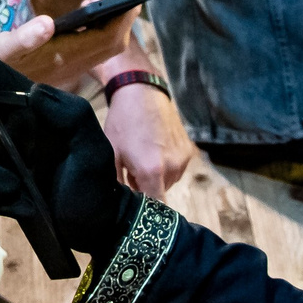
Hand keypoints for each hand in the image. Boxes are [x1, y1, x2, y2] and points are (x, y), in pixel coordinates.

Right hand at [0, 0, 130, 90]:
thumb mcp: (2, 47)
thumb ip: (24, 37)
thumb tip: (48, 24)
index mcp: (63, 58)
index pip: (105, 39)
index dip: (121, 18)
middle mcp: (73, 65)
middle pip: (111, 44)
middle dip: (121, 18)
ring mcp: (70, 67)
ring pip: (103, 47)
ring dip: (109, 23)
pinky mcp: (64, 66)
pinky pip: (92, 48)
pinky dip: (96, 30)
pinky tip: (83, 16)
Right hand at [0, 56, 132, 257]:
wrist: (97, 226)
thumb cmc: (96, 181)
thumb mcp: (91, 146)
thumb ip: (69, 114)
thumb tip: (33, 92)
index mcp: (31, 109)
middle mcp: (12, 128)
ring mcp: (4, 157)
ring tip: (17, 193)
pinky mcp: (0, 183)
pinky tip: (23, 207)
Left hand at [102, 76, 193, 197]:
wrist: (142, 93)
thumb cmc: (122, 123)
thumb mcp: (112, 154)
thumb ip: (118, 183)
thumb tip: (119, 203)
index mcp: (151, 171)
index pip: (156, 207)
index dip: (146, 210)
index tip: (137, 208)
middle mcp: (172, 168)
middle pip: (160, 193)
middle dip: (146, 188)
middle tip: (132, 171)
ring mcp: (183, 159)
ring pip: (169, 182)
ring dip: (157, 177)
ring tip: (143, 156)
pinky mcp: (189, 150)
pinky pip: (177, 169)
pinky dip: (166, 165)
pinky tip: (155, 148)